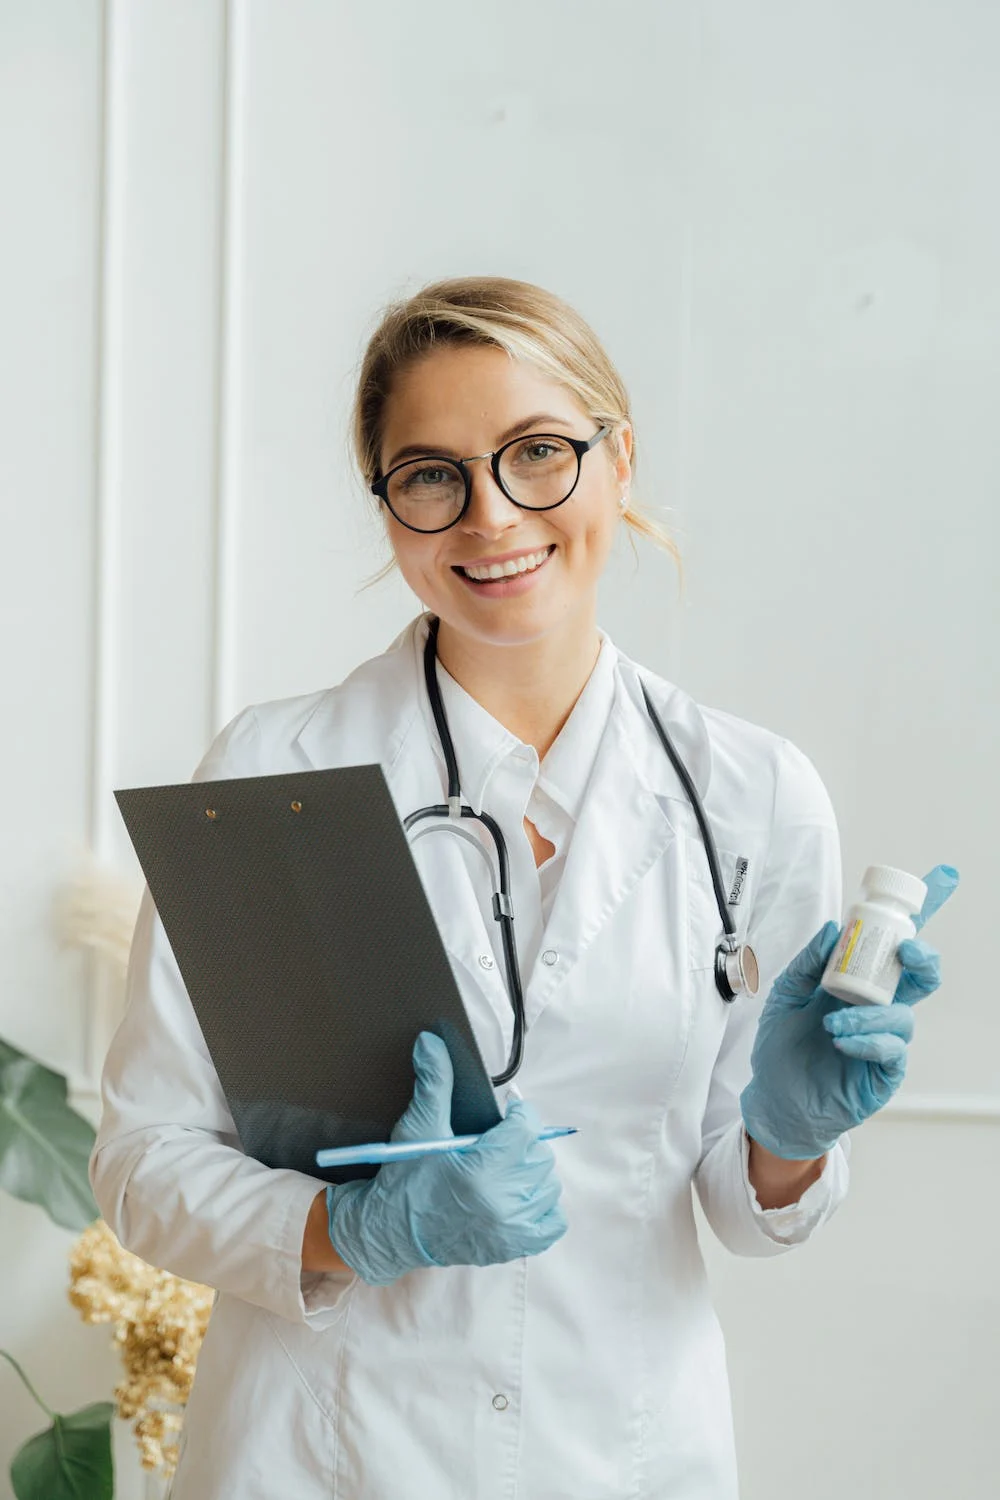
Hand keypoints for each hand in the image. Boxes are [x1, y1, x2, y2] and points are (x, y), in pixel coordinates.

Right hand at [326, 1032, 566, 1284]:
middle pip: (538, 1155)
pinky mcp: (513, 1248)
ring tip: (505, 1166)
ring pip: (548, 1186)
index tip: (507, 1113)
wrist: (390, 1231)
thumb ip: (434, 1082)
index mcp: (481, 1171)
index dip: (519, 1115)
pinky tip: (521, 1195)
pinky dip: (544, 1207)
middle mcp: (502, 1203)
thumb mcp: (419, 1127)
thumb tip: (432, 1041)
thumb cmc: (404, 1178)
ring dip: (532, 1172)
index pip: (526, 1129)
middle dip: (522, 1142)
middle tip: (498, 1142)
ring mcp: (510, 1230)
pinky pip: (552, 1223)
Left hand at [740, 864, 958, 1159]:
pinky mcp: (884, 1071)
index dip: (921, 915)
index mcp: (858, 983)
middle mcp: (879, 1007)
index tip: (942, 879)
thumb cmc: (783, 1046)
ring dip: (871, 1013)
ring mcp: (884, 1039)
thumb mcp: (785, 995)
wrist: (774, 1097)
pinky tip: (842, 1041)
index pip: (894, 945)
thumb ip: (807, 963)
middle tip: (906, 950)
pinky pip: (893, 1051)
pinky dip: (869, 1041)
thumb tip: (834, 929)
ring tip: (834, 1022)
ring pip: (903, 1015)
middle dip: (923, 958)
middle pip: (921, 976)